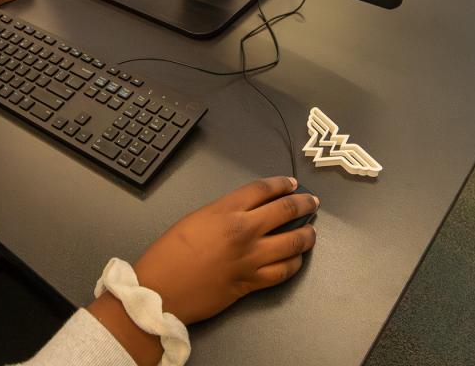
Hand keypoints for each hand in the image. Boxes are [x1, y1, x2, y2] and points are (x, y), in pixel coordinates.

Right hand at [133, 176, 316, 324]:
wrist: (161, 290)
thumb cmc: (169, 253)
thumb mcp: (194, 219)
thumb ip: (222, 213)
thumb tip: (243, 213)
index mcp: (226, 211)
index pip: (263, 190)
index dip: (282, 184)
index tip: (292, 184)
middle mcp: (243, 231)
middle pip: (285, 210)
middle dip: (304, 203)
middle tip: (312, 202)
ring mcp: (251, 259)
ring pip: (292, 243)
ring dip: (306, 235)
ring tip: (310, 232)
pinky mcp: (252, 283)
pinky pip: (283, 271)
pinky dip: (294, 263)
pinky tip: (296, 259)